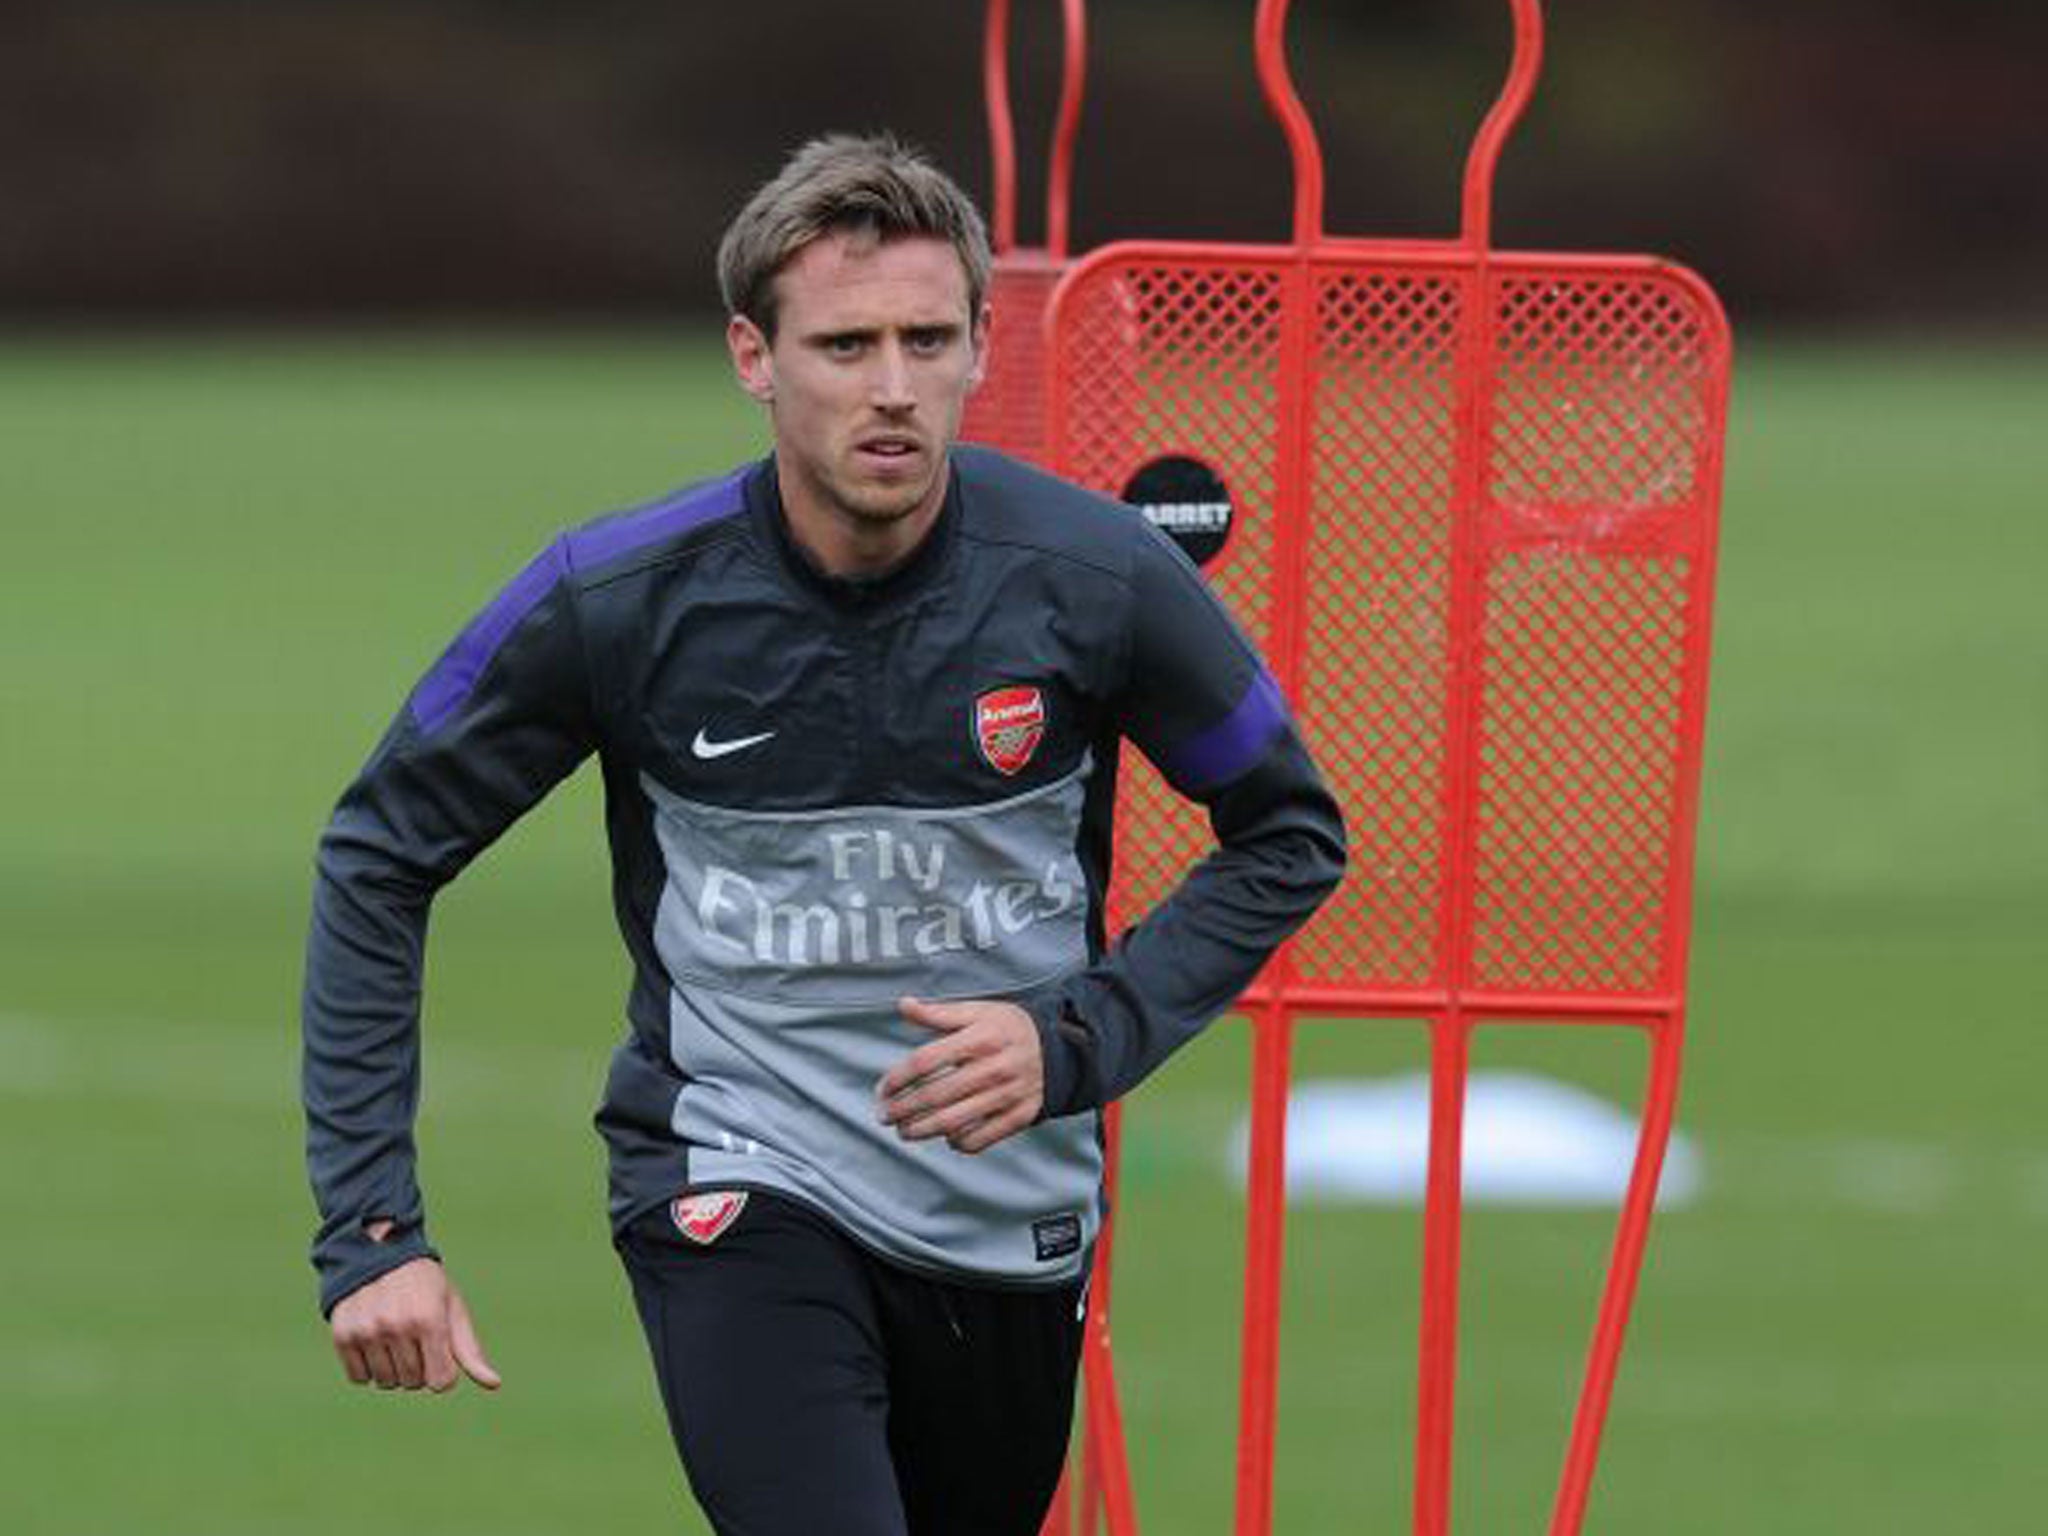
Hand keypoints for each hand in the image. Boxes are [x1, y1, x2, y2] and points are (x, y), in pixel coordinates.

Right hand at [329, 1247, 501, 1394]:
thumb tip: (494, 1384)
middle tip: (415, 1335)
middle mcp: (396, 1326)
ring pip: (386, 1382)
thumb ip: (469, 1350)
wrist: (376, 1252)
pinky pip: (359, 1378)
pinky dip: (368, 1367)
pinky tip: (373, 1339)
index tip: (440, 1351)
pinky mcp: (343, 1335)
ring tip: (394, 1335)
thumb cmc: (424, 1285)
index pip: (441, 1383)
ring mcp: (366, 1331)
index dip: (443, 1372)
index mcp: (429, 1319)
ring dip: (393, 1368)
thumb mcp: (451, 1308)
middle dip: (419, 1367)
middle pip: (413, 1383)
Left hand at [878, 996, 1043, 1154]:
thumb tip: (904, 1005)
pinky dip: (957, 1142)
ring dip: (920, 1130)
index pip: (926, 1061)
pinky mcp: (1018, 1117)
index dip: (898, 1078)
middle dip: (902, 1110)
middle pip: (935, 1096)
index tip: (883, 1089)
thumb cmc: (1008, 1028)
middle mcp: (994, 1068)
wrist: (1058, 1048)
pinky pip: (980, 1139)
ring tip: (904, 1131)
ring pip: (953, 1122)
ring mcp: (1008, 1095)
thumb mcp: (977, 1011)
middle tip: (884, 1116)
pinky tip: (945, 1135)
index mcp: (980, 1038)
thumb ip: (939, 1013)